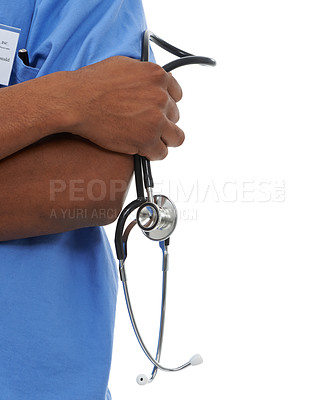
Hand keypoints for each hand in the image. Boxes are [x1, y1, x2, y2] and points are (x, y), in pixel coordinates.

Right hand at [67, 56, 183, 159]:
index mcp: (157, 76)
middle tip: (145, 125)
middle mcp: (161, 97)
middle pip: (174, 116)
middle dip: (162, 121)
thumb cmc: (92, 83)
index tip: (158, 110)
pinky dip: (153, 153)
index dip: (166, 104)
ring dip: (163, 139)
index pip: (177, 95)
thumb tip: (151, 81)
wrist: (75, 101)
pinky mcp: (147, 140)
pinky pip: (161, 153)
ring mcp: (156, 120)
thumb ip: (144, 74)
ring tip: (149, 140)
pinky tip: (141, 149)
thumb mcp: (124, 65)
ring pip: (175, 137)